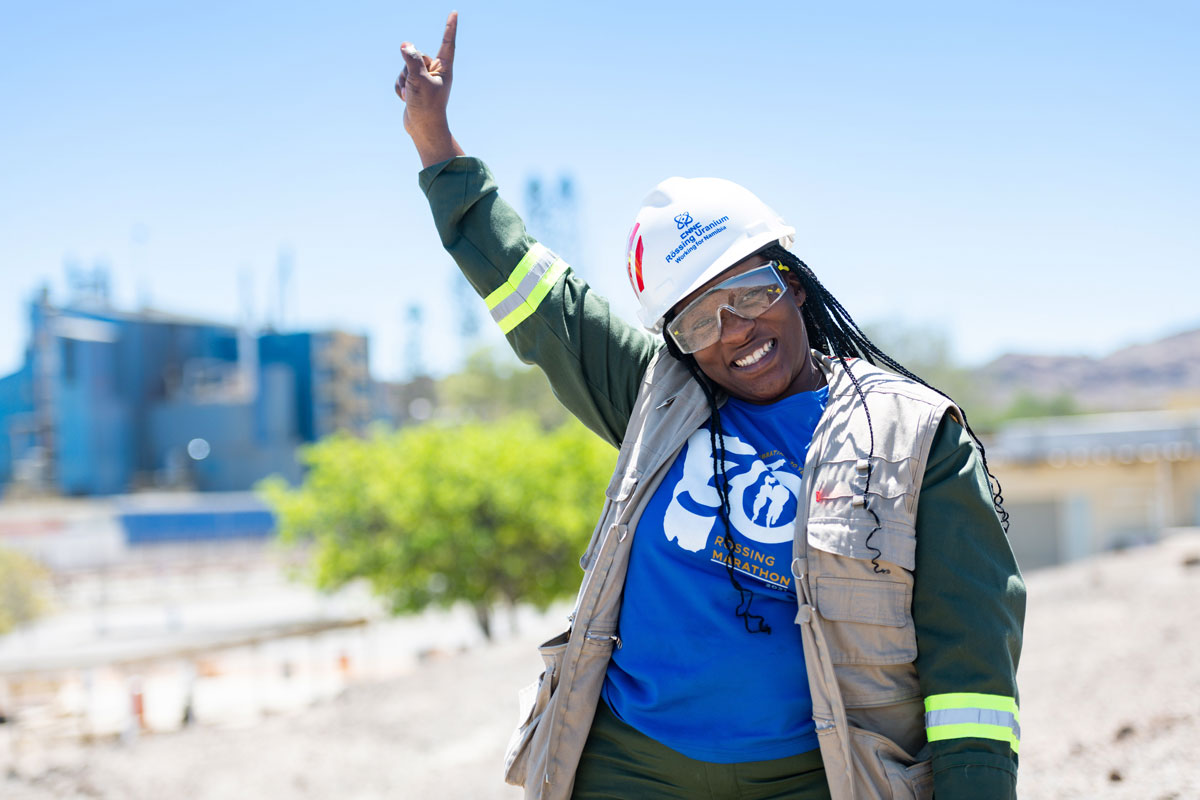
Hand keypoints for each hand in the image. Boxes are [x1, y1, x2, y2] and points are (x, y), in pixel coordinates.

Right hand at [396, 11, 462, 166]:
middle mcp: (436, 72)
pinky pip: (400, 78)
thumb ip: (412, 60)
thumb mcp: (418, 80)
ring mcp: (424, 79)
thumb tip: (405, 44)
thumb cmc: (427, 107)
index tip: (454, 12)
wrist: (423, 130)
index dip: (450, 27)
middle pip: (416, 55)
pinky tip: (405, 98)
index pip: (447, 43)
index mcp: (444, 68)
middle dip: (409, 68)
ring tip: (411, 94)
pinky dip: (399, 88)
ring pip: (405, 67)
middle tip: (416, 86)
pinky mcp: (414, 87)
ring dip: (403, 80)